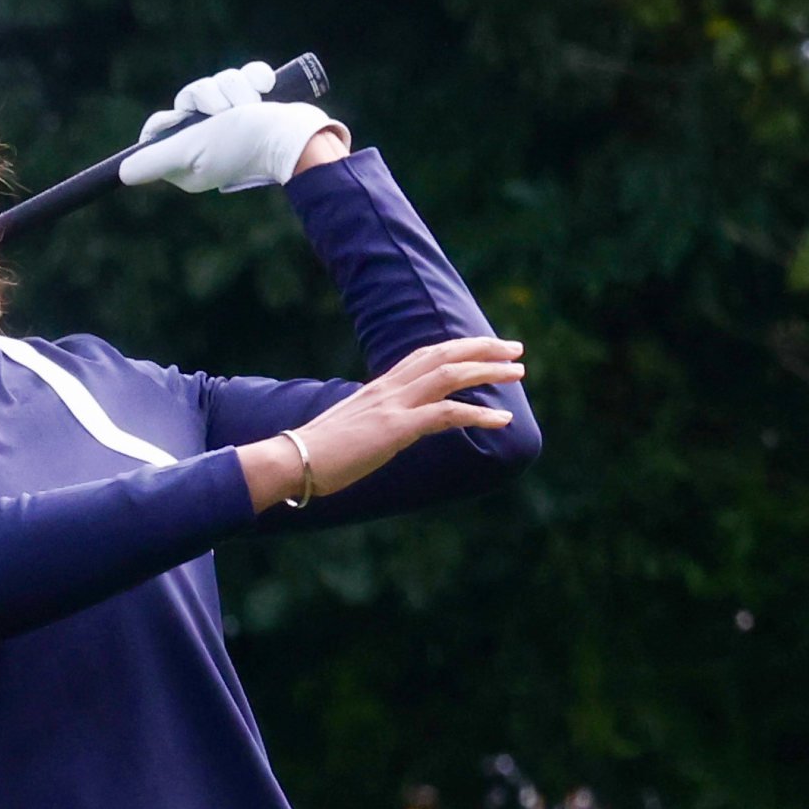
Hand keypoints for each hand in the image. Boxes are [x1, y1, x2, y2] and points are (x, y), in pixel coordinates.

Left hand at [119, 61, 345, 195]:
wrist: (295, 135)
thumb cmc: (241, 144)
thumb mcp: (191, 152)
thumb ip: (156, 159)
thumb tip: (122, 173)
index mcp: (189, 158)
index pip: (160, 131)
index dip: (167, 121)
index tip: (180, 120)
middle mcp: (208, 139)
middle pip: (190, 96)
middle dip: (209, 96)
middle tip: (226, 112)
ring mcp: (234, 119)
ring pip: (218, 81)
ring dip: (236, 87)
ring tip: (253, 104)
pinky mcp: (257, 102)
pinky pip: (246, 74)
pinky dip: (256, 77)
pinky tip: (267, 87)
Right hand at [238, 337, 525, 511]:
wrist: (290, 460)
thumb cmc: (313, 455)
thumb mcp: (350, 433)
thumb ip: (372, 426)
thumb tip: (381, 435)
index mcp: (378, 388)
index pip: (425, 355)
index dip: (458, 348)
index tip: (485, 347)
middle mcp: (389, 389)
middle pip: (444, 355)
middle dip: (483, 349)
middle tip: (515, 349)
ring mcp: (393, 406)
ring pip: (450, 376)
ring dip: (488, 372)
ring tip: (518, 374)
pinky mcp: (396, 429)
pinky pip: (446, 415)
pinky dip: (478, 414)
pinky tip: (501, 420)